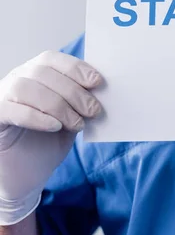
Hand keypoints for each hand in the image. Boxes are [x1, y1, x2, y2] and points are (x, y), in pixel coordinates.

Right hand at [0, 51, 102, 225]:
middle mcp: (15, 80)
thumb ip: (81, 100)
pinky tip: (55, 127)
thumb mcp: (72, 116)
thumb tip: (104, 89)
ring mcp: (1, 97)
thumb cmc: (50, 142)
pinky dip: (36, 116)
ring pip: (25, 87)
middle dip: (73, 91)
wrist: (27, 175)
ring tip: (76, 124)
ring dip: (57, 105)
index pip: (52, 59)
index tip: (97, 82)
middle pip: (42, 72)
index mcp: (35, 74)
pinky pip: (10, 109)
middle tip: (94, 111)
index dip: (75, 68)